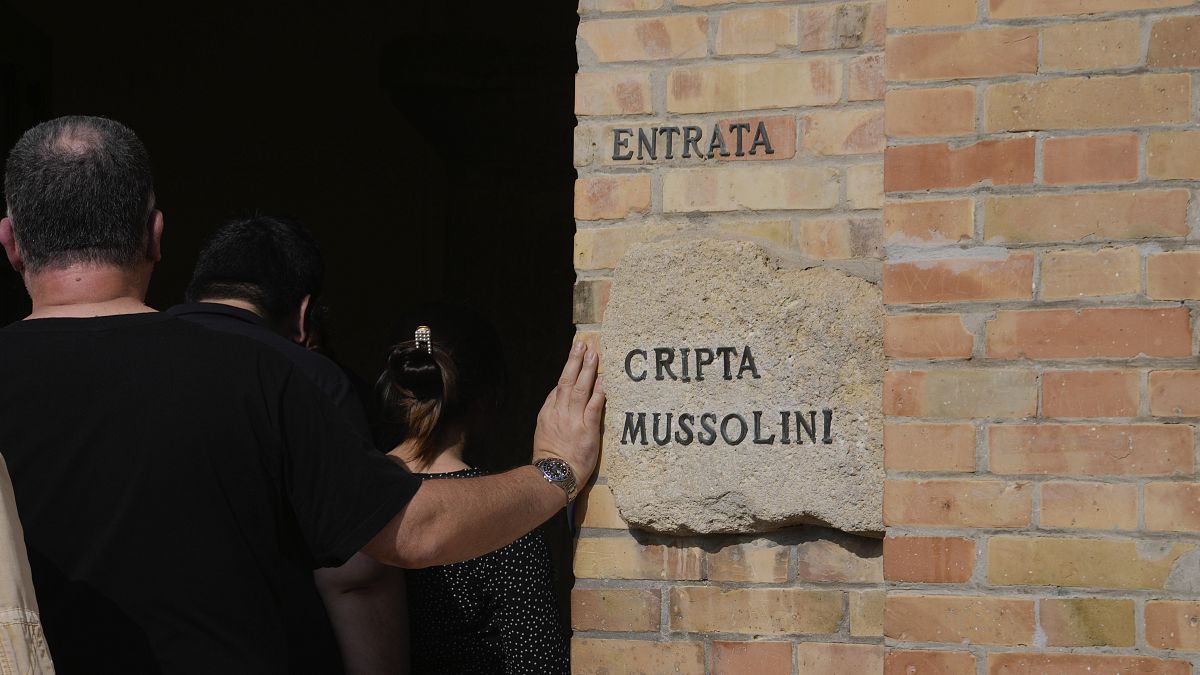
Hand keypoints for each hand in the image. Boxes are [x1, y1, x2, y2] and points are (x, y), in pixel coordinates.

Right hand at [533, 340, 604, 485]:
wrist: (553, 476)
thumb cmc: (550, 459)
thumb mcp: (543, 433)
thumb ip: (552, 416)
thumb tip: (558, 400)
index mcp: (548, 414)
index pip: (558, 388)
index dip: (567, 372)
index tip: (575, 358)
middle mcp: (559, 413)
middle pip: (567, 381)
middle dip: (574, 361)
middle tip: (581, 345)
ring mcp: (573, 420)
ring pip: (580, 389)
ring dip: (587, 370)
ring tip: (593, 355)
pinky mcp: (587, 430)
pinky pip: (593, 408)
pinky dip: (598, 393)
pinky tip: (602, 381)